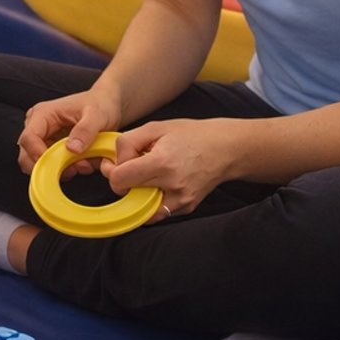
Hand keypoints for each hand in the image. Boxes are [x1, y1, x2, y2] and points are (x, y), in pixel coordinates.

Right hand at [16, 89, 121, 176]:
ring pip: (38, 163)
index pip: (29, 138)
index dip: (38, 154)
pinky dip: (64, 170)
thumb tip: (72, 148)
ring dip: (58, 170)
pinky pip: (50, 166)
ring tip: (81, 164)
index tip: (56, 165)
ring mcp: (43, 138)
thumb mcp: (97, 115)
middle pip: (27, 155)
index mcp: (43, 114)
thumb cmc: (99, 104)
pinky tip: (80, 163)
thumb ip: (85, 130)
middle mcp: (38, 126)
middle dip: (48, 167)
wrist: (106, 104)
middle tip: (71, 169)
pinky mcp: (51, 147)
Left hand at [106, 118, 235, 215]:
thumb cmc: (190, 135)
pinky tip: (159, 184)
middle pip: (127, 193)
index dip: (113, 171)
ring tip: (147, 176)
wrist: (226, 148)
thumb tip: (112, 164)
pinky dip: (150, 200)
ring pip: (139, 207)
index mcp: (162, 162)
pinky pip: (156, 212)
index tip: (117, 163)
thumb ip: (126, 143)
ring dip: (136, 193)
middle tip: (133, 166)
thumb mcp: (154, 127)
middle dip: (123, 180)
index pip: (120, 179)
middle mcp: (172, 185)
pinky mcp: (186, 208)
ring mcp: (181, 200)